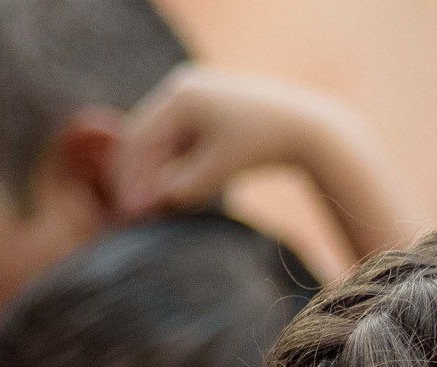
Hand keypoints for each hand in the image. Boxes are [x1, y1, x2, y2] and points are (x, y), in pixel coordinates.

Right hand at [113, 66, 355, 217]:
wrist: (306, 127)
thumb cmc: (263, 147)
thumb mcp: (219, 171)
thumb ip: (181, 186)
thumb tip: (145, 203)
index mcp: (181, 95)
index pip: (139, 138)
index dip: (130, 176)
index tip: (130, 210)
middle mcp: (182, 86)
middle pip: (145, 135)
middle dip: (139, 174)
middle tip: (136, 211)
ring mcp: (194, 93)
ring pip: (162, 138)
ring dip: (157, 170)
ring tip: (157, 206)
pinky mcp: (207, 105)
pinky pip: (180, 136)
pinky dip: (175, 162)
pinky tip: (174, 190)